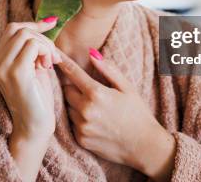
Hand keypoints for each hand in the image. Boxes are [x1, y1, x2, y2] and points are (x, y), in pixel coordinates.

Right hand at [0, 17, 61, 138]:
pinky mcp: (16, 73)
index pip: (13, 29)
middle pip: (19, 28)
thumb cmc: (37, 99)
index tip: (51, 23)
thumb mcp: (34, 67)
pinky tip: (49, 67)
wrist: (34, 127)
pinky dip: (46, 51)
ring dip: (45, 45)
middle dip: (41, 36)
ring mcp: (3, 67)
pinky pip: (32, 45)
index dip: (33, 24)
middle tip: (52, 57)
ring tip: (50, 63)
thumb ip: (33, 48)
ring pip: (26, 34)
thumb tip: (47, 21)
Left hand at [58, 49, 175, 180]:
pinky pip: (72, 123)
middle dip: (73, 86)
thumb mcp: (127, 87)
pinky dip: (79, 119)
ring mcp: (82, 126)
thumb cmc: (138, 113)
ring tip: (94, 106)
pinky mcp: (81, 140)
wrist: (144, 146)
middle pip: (67, 91)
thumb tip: (91, 53)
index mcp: (97, 94)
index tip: (56, 54)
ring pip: (68, 107)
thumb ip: (108, 69)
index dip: (63, 62)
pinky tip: (94, 120)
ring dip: (75, 103)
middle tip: (88, 89)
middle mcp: (86, 110)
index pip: (73, 72)